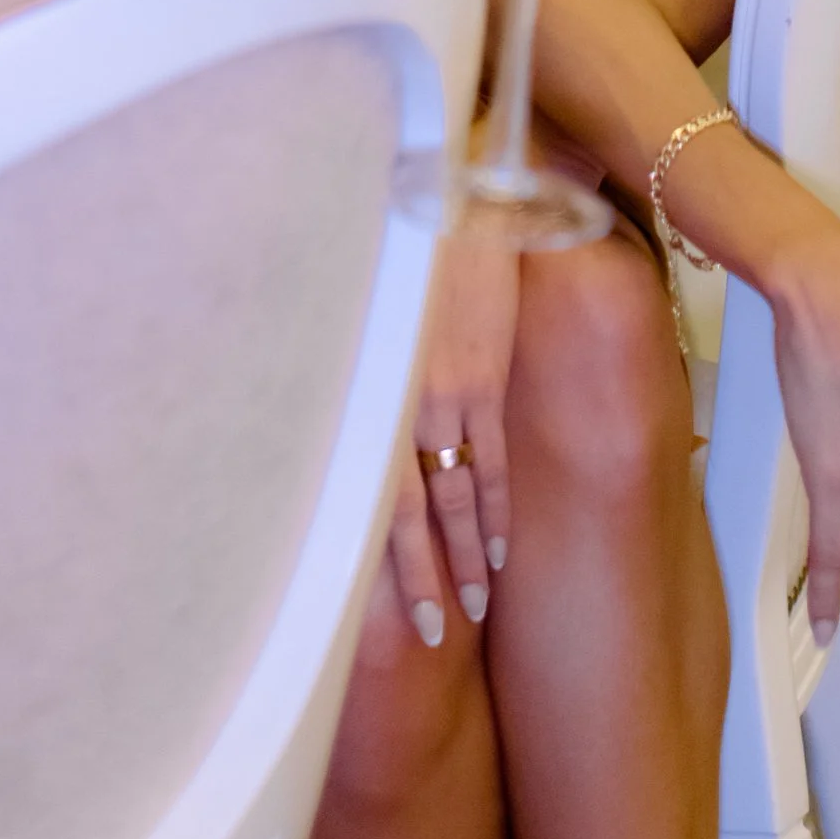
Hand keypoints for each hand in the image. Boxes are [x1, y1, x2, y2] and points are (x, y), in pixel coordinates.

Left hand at [386, 229, 518, 643]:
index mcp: (365, 391)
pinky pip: (491, 460)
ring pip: (453, 498)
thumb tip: (342, 413)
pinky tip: (497, 551)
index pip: (365, 492)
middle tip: (431, 635)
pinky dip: (494, 510)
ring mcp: (445, 396)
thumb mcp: (365, 317)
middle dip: (420, 577)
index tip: (380, 597)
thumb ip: (356, 367)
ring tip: (472, 610)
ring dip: (464, 558)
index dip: (376, 554)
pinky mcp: (484, 381)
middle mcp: (398, 404)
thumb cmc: (394, 250)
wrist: (449, 203)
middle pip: (406, 512)